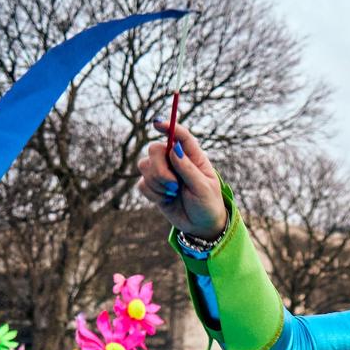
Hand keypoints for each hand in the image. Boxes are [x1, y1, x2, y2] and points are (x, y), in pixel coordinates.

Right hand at [137, 123, 225, 240]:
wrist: (201, 226)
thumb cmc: (207, 204)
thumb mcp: (203, 187)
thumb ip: (188, 168)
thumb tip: (174, 148)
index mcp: (192, 156)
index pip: (179, 135)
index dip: (168, 126)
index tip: (157, 124)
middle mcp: (175, 161)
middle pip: (154, 149)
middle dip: (159, 168)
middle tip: (173, 184)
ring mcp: (163, 173)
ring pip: (144, 166)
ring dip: (157, 182)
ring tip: (173, 193)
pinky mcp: (154, 187)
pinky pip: (142, 184)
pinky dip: (152, 193)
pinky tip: (166, 199)